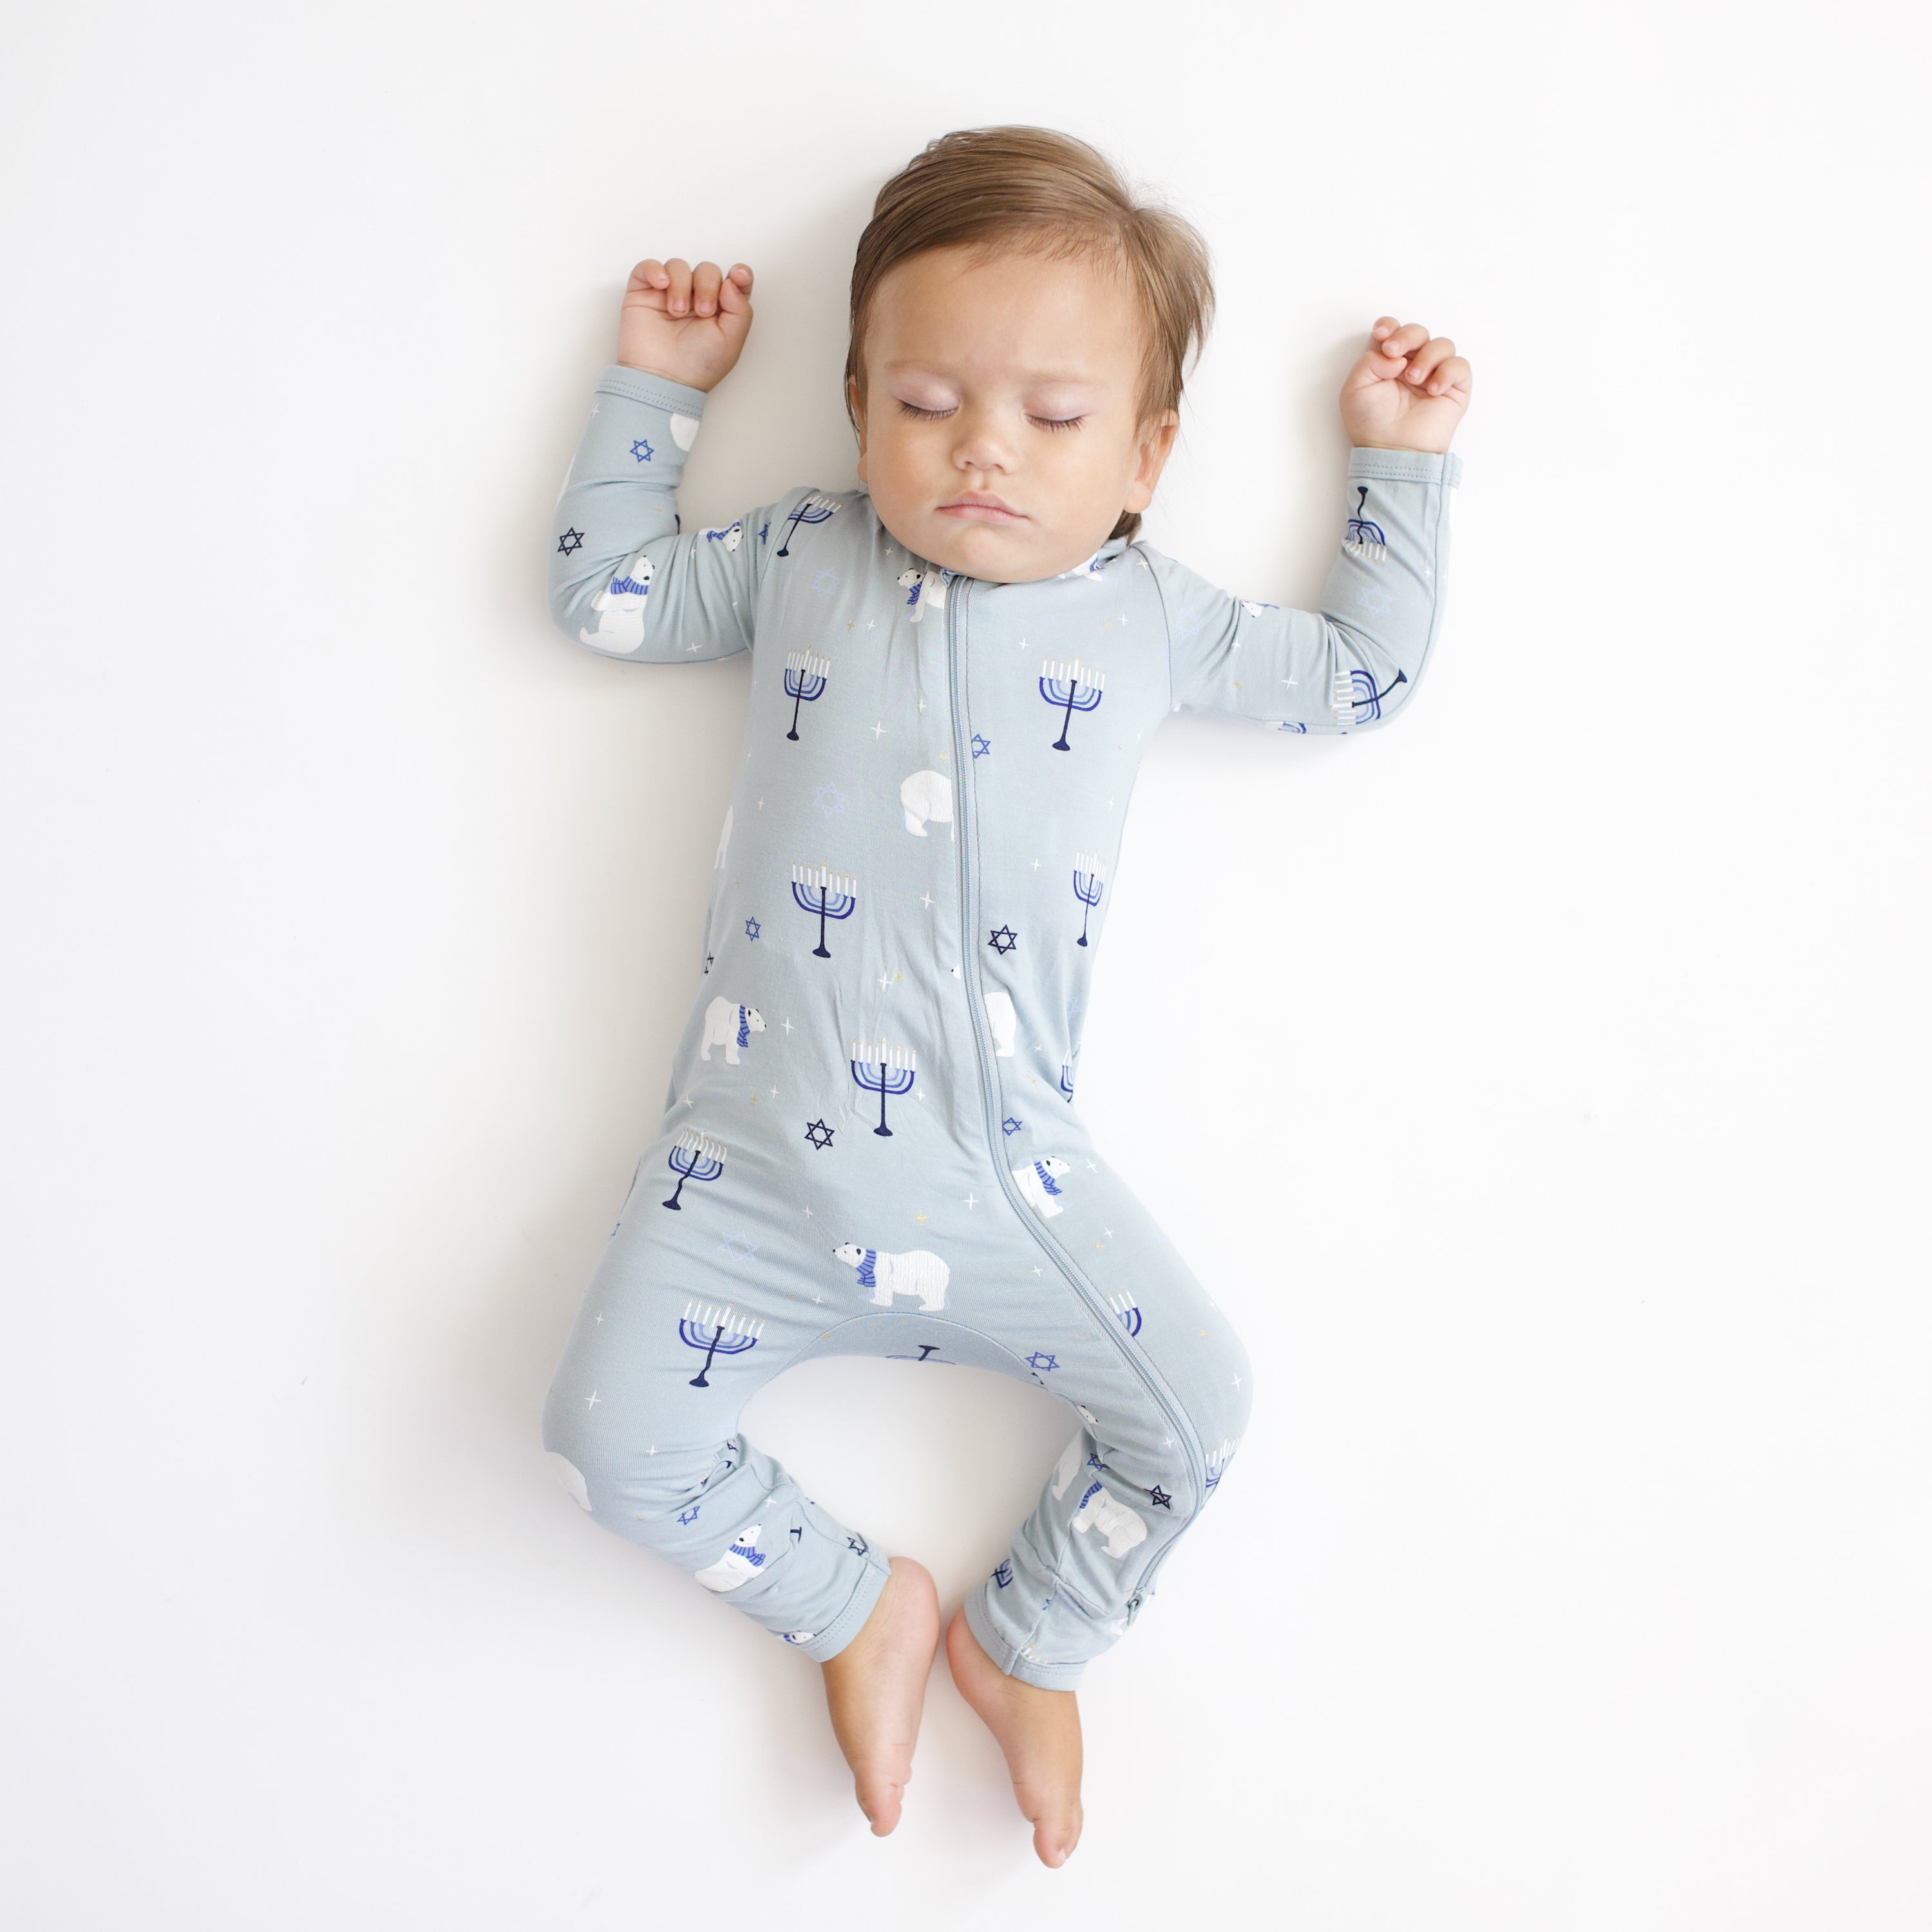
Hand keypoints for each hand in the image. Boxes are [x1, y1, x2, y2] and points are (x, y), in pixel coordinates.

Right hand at [616, 258, 754, 392]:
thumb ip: (740, 309)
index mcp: (720, 310)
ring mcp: (669, 295)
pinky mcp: (644, 293)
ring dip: (681, 284)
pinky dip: (655, 270)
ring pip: (679, 266)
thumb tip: (733, 281)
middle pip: (707, 270)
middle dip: (707, 286)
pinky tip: (661, 285)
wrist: (663, 379)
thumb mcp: (731, 342)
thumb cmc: (697, 367)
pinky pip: (648, 267)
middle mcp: (696, 299)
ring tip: (677, 312)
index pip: (732, 281)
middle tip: (703, 312)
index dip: (738, 274)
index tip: (738, 276)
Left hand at [1341, 317, 1470, 453]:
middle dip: (1407, 336)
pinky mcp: (1454, 388)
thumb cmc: (1371, 424)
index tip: (1382, 335)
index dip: (1389, 326)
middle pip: (1417, 331)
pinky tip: (1433, 390)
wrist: (1392, 450)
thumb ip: (1369, 362)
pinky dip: (1447, 372)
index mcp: (1387, 360)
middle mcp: (1412, 363)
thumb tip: (1396, 355)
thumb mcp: (1355, 389)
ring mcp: (1434, 374)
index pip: (1393, 329)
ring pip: (1442, 344)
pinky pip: (1459, 365)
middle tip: (1395, 353)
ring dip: (1427, 357)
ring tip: (1413, 380)